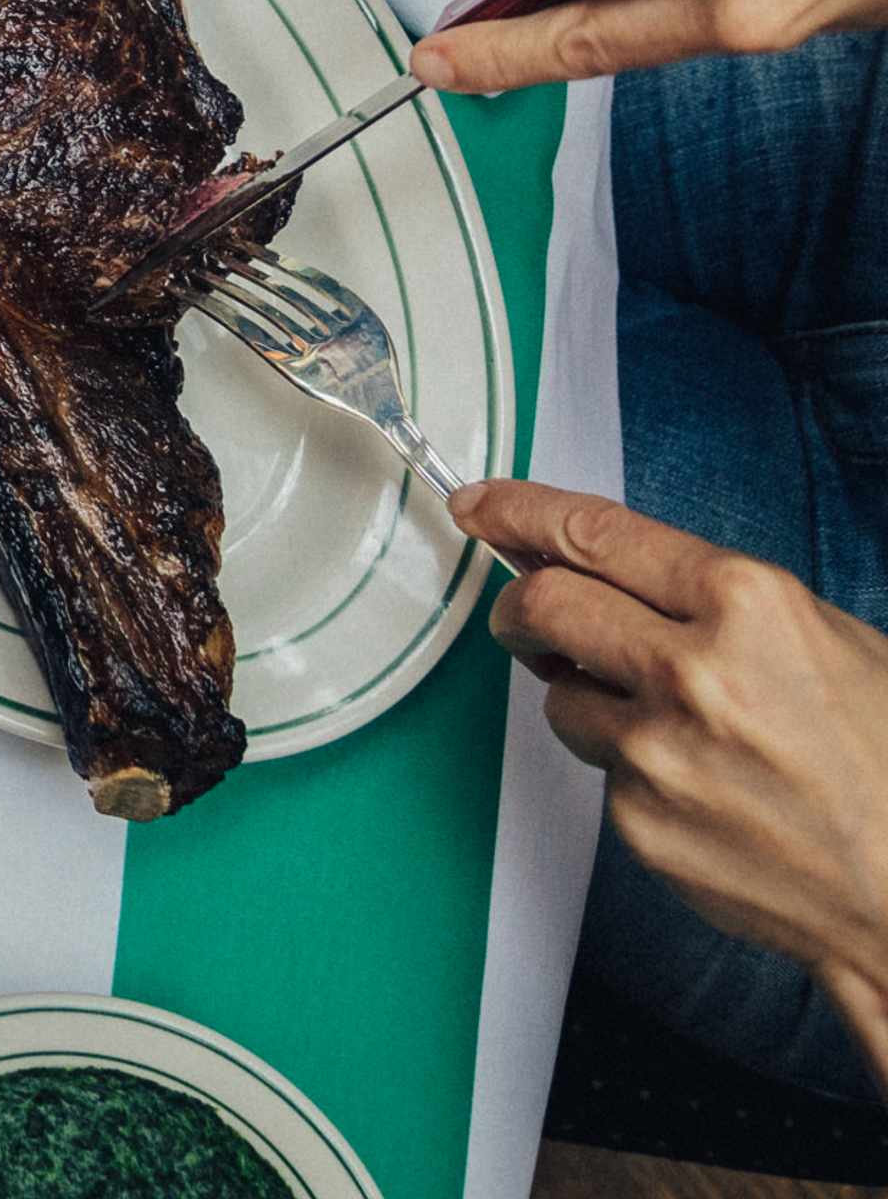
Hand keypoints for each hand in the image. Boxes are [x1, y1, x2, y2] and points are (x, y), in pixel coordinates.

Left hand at [462, 478, 887, 1089]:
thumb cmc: (885, 760)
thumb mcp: (824, 637)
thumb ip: (704, 596)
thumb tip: (589, 564)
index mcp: (746, 604)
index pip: (591, 532)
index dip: (518, 512)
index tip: (480, 507)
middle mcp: (692, 670)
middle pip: (542, 604)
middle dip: (520, 605)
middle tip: (525, 613)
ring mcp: (659, 751)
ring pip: (559, 694)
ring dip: (587, 695)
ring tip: (670, 723)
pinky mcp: (639, 820)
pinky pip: (600, 770)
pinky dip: (630, 769)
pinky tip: (701, 787)